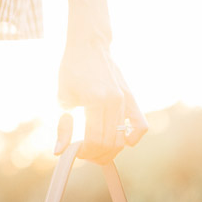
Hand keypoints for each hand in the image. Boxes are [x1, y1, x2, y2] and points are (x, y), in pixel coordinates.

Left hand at [56, 37, 146, 162]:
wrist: (89, 46)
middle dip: (96, 155)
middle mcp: (114, 101)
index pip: (94, 139)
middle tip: (84, 153)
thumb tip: (60, 152)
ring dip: (109, 152)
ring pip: (122, 140)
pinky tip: (122, 141)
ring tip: (97, 150)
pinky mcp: (132, 99)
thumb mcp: (62, 98)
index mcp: (95, 100)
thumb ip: (62, 127)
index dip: (84, 152)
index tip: (75, 152)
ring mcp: (125, 100)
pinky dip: (133, 138)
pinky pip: (141, 126)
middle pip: (109, 143)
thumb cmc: (72, 71)